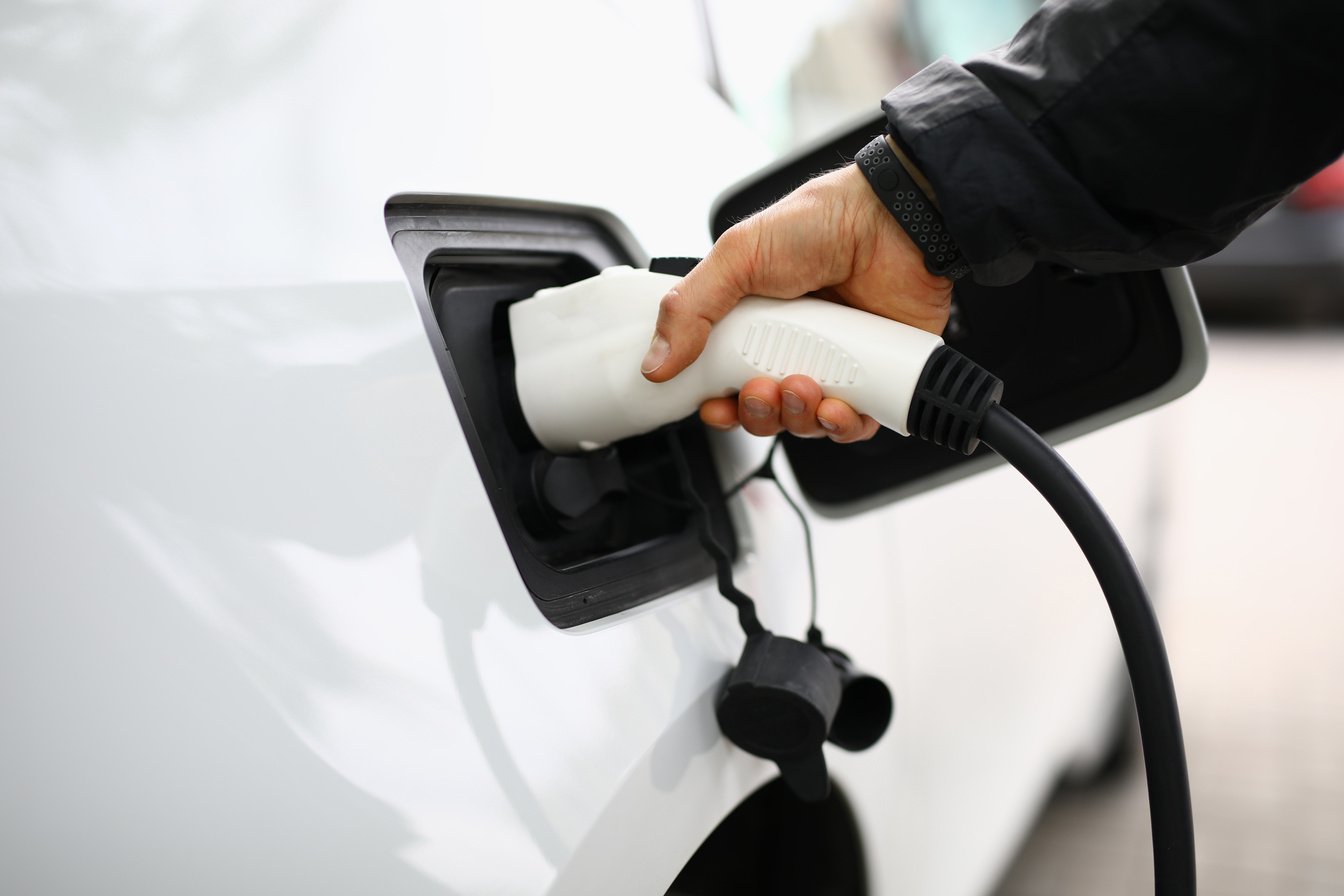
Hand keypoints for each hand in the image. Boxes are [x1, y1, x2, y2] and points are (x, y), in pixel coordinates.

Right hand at [640, 161, 952, 441]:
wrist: (896, 220)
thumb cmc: (822, 224)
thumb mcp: (738, 257)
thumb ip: (691, 309)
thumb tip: (656, 363)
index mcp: (755, 322)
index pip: (726, 381)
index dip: (719, 404)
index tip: (713, 407)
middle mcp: (795, 346)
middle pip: (764, 411)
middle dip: (757, 414)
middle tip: (760, 390)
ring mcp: (836, 363)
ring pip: (806, 422)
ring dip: (796, 418)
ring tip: (801, 387)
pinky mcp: (876, 377)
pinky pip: (853, 425)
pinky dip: (840, 427)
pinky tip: (836, 407)